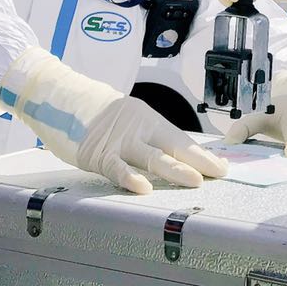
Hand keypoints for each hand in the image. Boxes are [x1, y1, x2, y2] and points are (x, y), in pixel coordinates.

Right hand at [76, 94, 228, 193]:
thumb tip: (174, 160)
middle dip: (198, 160)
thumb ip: (147, 140)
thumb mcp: (129, 122)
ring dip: (174, 169)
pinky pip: (117, 168)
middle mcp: (139, 128)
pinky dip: (130, 178)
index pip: (181, 140)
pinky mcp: (98, 154)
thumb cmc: (100, 117)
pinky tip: (143, 188)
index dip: (201, 154)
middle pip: (173, 146)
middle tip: (218, 172)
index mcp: (149, 120)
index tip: (221, 167)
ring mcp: (120, 141)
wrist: (64, 97)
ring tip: (194, 180)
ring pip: (151, 157)